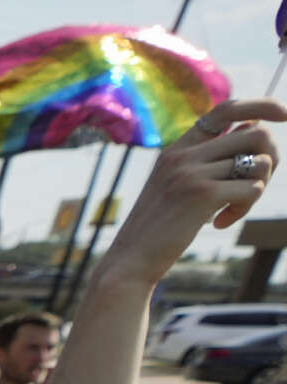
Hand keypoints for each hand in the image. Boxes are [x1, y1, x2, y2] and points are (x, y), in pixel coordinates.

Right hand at [106, 99, 286, 277]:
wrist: (130, 260)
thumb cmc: (158, 228)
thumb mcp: (177, 186)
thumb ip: (209, 160)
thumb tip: (257, 131)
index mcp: (177, 148)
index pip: (227, 109)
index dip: (262, 105)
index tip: (286, 115)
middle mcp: (184, 154)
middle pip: (256, 134)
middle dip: (270, 159)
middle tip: (254, 186)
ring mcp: (191, 172)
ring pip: (259, 162)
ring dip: (258, 187)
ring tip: (234, 207)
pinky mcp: (202, 194)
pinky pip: (253, 189)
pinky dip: (244, 207)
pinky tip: (221, 222)